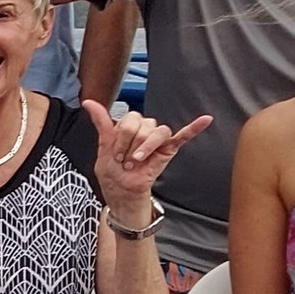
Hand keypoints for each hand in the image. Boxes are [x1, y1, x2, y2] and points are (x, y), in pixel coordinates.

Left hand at [85, 101, 210, 214]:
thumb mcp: (103, 146)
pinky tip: (205, 120)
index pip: (129, 119)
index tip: (116, 154)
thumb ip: (101, 122)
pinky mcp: (169, 149)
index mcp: (129, 126)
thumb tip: (88, 101)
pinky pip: (183, 136)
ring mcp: (158, 139)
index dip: (121, 137)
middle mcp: (144, 129)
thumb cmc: (113, 171)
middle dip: (130, 145)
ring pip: (157, 131)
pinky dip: (194, 128)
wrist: (122, 192)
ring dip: (145, 147)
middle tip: (126, 161)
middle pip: (142, 124)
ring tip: (138, 161)